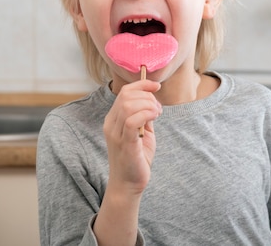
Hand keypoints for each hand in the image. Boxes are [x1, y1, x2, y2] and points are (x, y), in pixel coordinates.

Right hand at [103, 78, 161, 194]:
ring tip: (157, 114)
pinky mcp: (125, 144)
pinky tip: (154, 117)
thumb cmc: (136, 159)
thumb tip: (152, 101)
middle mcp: (111, 124)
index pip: (124, 92)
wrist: (128, 185)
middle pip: (127, 96)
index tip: (156, 86)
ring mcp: (116, 134)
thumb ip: (144, 117)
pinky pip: (132, 120)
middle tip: (158, 109)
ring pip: (128, 105)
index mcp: (113, 119)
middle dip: (147, 96)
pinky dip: (146, 114)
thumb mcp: (142, 133)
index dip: (141, 84)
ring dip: (148, 105)